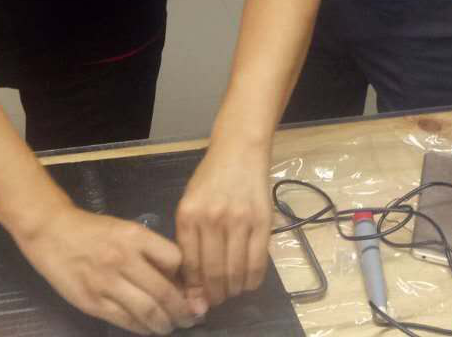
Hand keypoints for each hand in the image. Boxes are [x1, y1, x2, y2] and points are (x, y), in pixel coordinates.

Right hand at [14, 202, 205, 333]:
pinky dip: (143, 328)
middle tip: (190, 318)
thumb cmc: (93, 231)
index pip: (175, 260)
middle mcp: (123, 259)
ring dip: (165, 324)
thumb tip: (176, 279)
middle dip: (182, 310)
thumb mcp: (125, 230)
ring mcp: (107, 283)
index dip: (186, 276)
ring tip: (171, 326)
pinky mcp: (93, 302)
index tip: (190, 287)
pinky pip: (126, 321)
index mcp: (135, 236)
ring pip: (148, 312)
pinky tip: (149, 328)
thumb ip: (149, 251)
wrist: (51, 232)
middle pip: (165, 292)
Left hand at [176, 138, 272, 308]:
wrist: (239, 151)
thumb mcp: (189, 203)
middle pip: (214, 272)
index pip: (190, 265)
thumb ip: (188, 239)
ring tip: (231, 292)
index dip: (194, 288)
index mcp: (188, 215)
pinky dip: (252, 280)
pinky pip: (258, 262)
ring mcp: (239, 221)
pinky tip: (247, 283)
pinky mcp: (263, 222)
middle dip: (214, 294)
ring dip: (233, 290)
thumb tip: (192, 281)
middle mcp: (212, 219)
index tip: (197, 298)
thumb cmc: (210, 178)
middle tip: (215, 300)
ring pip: (236, 271)